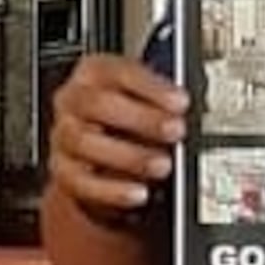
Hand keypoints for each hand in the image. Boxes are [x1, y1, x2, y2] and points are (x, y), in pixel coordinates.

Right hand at [48, 54, 185, 218]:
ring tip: (163, 165)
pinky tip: (139, 193)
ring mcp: (63, 135)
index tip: (181, 101)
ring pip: (85, 141)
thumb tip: (201, 111)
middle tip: (175, 131)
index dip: (151, 86)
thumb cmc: (129, 115)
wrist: (102, 150)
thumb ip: (165, 102)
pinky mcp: (63, 170)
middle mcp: (73, 100)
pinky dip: (112, 190)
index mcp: (94, 72)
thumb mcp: (146, 99)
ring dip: (129, 155)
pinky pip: (81, 181)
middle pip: (97, 104)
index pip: (119, 71)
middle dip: (141, 118)